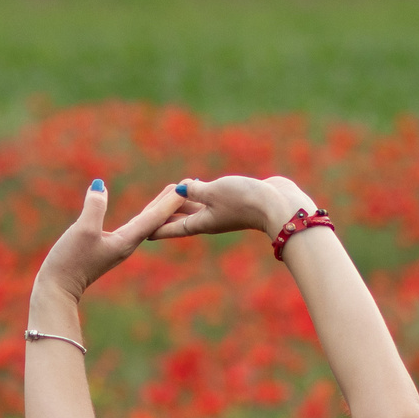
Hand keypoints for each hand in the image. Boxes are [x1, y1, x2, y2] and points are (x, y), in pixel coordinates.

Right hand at [33, 181, 184, 305]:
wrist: (58, 288)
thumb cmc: (70, 261)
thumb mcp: (82, 231)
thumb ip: (94, 208)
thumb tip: (101, 187)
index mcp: (126, 241)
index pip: (153, 218)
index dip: (169, 202)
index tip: (185, 188)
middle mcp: (127, 245)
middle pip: (154, 221)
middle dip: (170, 204)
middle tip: (188, 187)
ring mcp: (119, 247)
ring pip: (145, 224)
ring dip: (159, 209)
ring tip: (170, 197)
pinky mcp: (109, 248)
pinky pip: (134, 228)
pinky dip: (144, 217)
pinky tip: (145, 214)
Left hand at [154, 175, 314, 240]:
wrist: (278, 204)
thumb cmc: (245, 200)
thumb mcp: (215, 192)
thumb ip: (196, 190)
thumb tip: (182, 189)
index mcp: (201, 223)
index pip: (172, 227)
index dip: (155, 227)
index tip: (140, 232)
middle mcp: (208, 219)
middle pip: (180, 217)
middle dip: (165, 213)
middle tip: (148, 210)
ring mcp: (220, 211)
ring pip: (193, 206)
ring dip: (180, 201)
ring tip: (166, 195)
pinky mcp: (231, 200)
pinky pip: (207, 197)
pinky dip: (196, 192)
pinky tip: (191, 185)